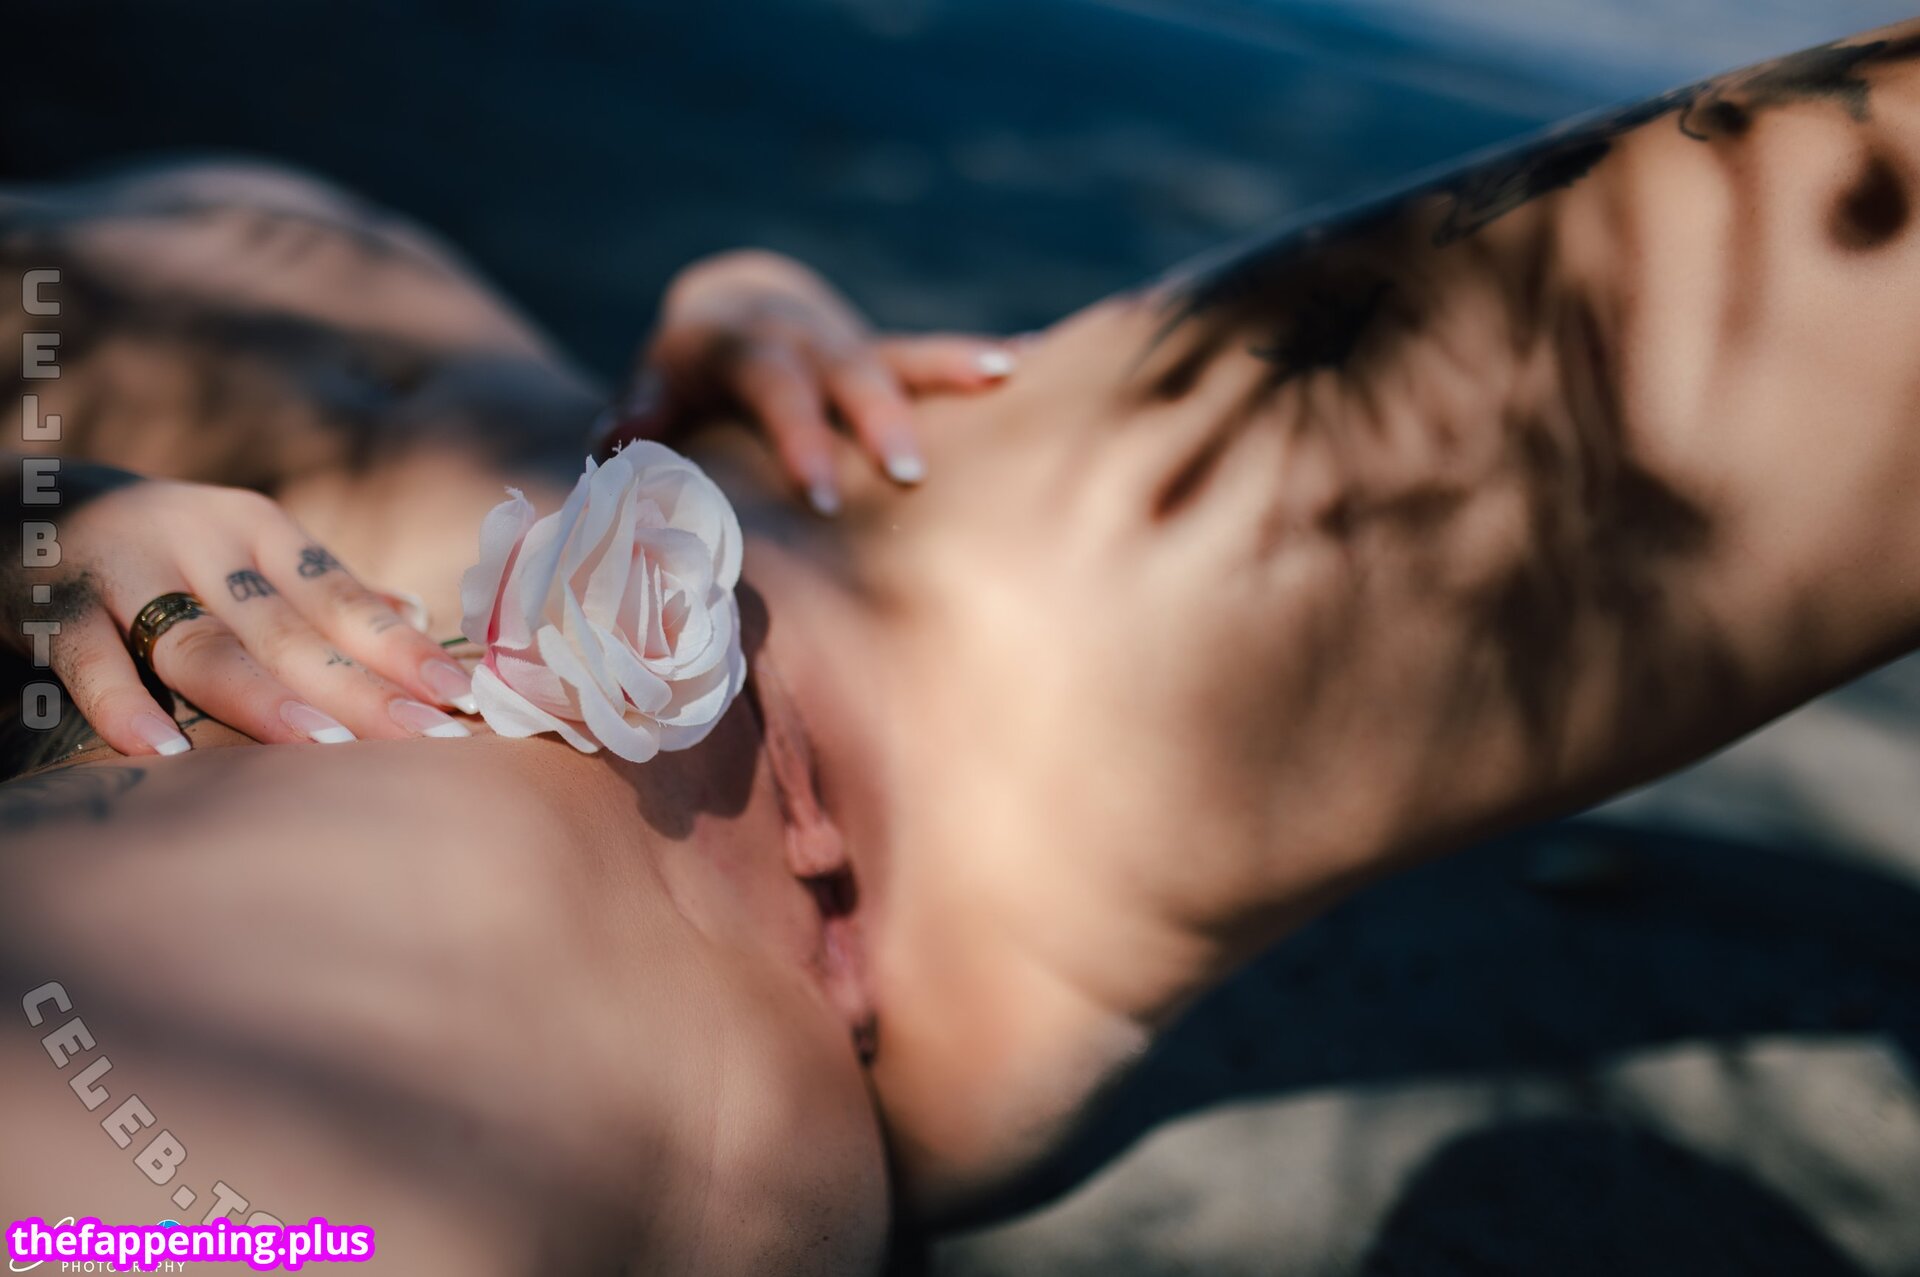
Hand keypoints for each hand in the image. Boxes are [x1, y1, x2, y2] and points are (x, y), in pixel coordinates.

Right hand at [6, 461, 477, 755]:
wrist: (27, 499)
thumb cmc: (167, 546)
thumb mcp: (245, 548)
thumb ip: (323, 588)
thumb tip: (418, 616)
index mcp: (260, 532)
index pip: (344, 596)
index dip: (402, 646)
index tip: (460, 693)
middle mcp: (202, 545)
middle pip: (291, 630)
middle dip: (361, 686)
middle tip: (425, 736)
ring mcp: (128, 575)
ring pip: (205, 645)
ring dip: (264, 698)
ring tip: (325, 745)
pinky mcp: (55, 608)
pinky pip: (92, 661)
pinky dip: (125, 707)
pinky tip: (165, 754)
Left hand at [598, 250, 1016, 513]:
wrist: (733, 310)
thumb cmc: (687, 381)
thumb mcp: (654, 388)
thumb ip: (637, 417)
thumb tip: (608, 448)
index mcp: (741, 351)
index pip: (771, 390)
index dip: (795, 439)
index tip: (818, 496)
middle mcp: (803, 339)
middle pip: (846, 373)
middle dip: (879, 420)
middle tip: (909, 473)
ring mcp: (853, 344)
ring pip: (904, 353)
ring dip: (952, 367)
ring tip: (1004, 376)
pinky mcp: (890, 352)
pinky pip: (940, 352)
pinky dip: (983, 355)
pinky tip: (1041, 357)